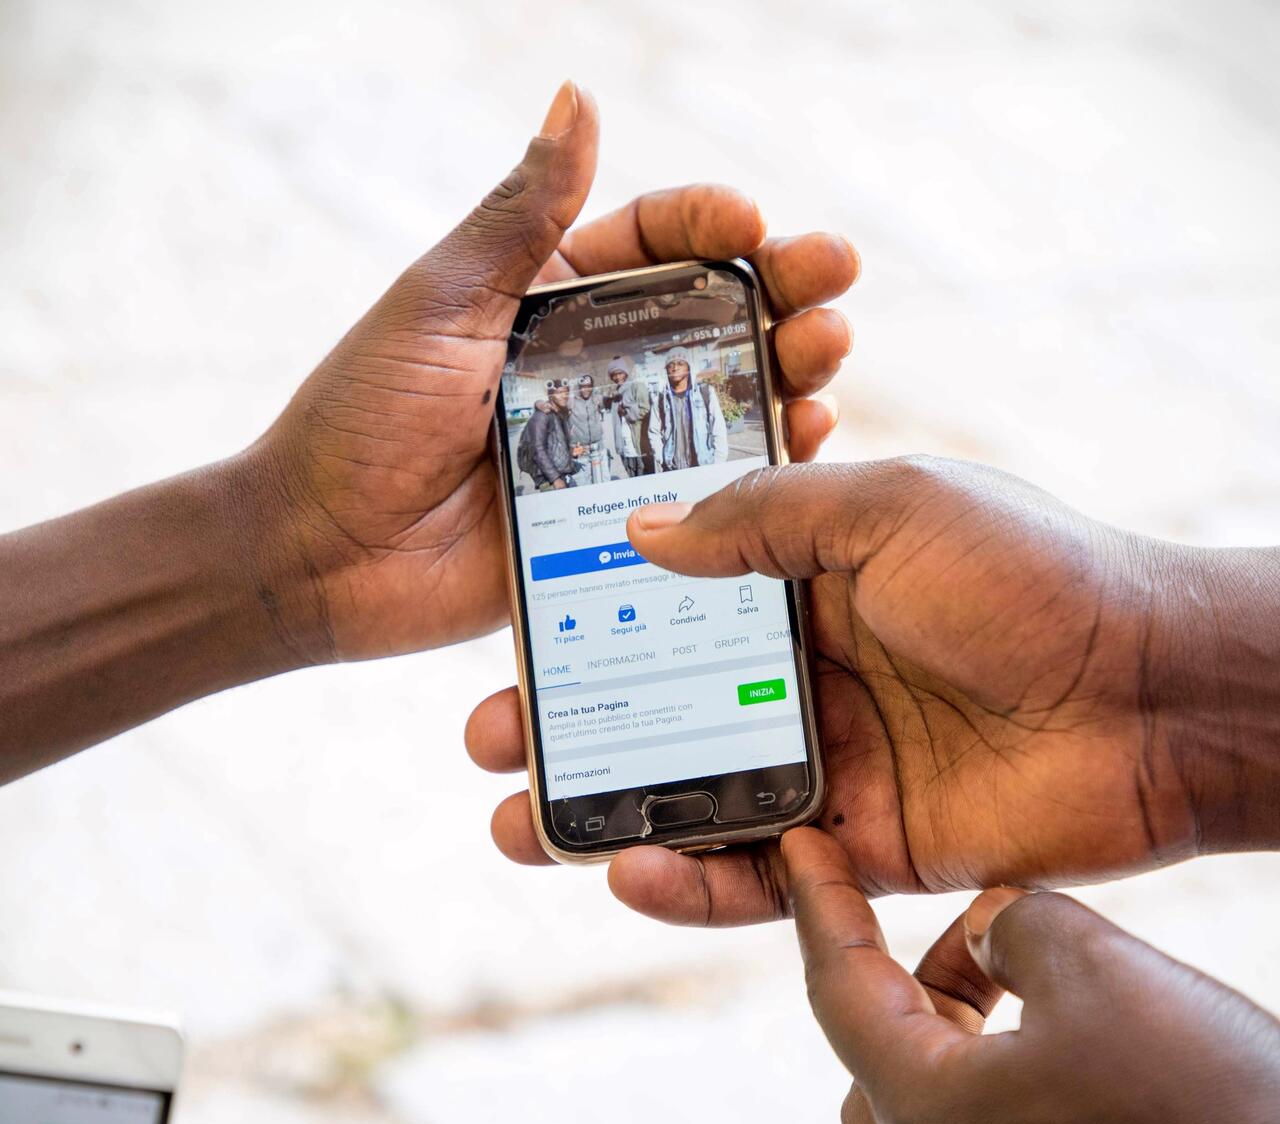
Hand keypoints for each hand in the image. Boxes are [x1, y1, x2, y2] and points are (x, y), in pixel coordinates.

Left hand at [238, 80, 858, 661]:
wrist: (323, 556)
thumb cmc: (361, 419)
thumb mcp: (441, 303)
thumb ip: (520, 216)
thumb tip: (577, 98)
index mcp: (547, 300)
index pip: (654, 243)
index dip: (712, 225)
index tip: (755, 224)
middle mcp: (591, 368)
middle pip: (711, 317)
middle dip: (781, 290)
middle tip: (833, 280)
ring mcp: (610, 446)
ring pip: (722, 399)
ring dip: (788, 370)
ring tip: (826, 356)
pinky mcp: (618, 521)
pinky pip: (703, 490)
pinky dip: (758, 463)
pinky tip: (801, 438)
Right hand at [466, 459, 1279, 919]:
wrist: (1156, 693)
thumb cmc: (1032, 576)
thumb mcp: (886, 508)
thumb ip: (760, 519)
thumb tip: (641, 532)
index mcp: (807, 586)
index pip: (672, 609)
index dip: (593, 625)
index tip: (518, 635)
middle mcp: (807, 676)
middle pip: (664, 712)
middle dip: (573, 730)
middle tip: (491, 743)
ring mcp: (831, 766)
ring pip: (695, 800)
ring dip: (607, 817)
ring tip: (523, 829)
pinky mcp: (863, 849)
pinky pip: (760, 876)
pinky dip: (694, 882)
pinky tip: (631, 871)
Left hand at [784, 825, 1279, 1123]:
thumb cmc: (1208, 1119)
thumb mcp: (1099, 970)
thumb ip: (1014, 926)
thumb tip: (989, 928)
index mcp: (928, 1113)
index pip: (837, 986)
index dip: (819, 902)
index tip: (801, 849)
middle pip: (876, 1060)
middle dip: (906, 985)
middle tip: (968, 940)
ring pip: (936, 1107)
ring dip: (966, 1031)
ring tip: (1036, 985)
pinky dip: (1008, 1079)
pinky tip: (1078, 1053)